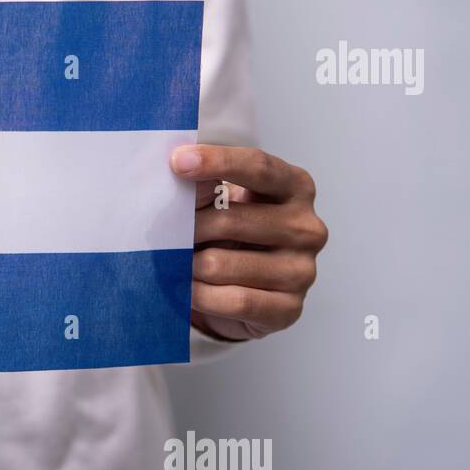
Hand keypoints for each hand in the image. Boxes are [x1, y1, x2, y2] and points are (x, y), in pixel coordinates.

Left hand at [170, 145, 326, 341]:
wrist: (249, 289)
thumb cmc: (234, 233)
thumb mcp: (226, 202)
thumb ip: (208, 187)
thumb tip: (179, 173)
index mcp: (295, 187)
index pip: (258, 167)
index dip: (217, 162)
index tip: (177, 162)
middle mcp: (307, 227)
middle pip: (230, 220)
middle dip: (188, 228)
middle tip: (162, 234)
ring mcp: (302, 270)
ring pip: (220, 265)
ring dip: (188, 266)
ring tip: (176, 264)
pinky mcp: (290, 307)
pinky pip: (233, 300)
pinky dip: (200, 295)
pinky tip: (188, 290)